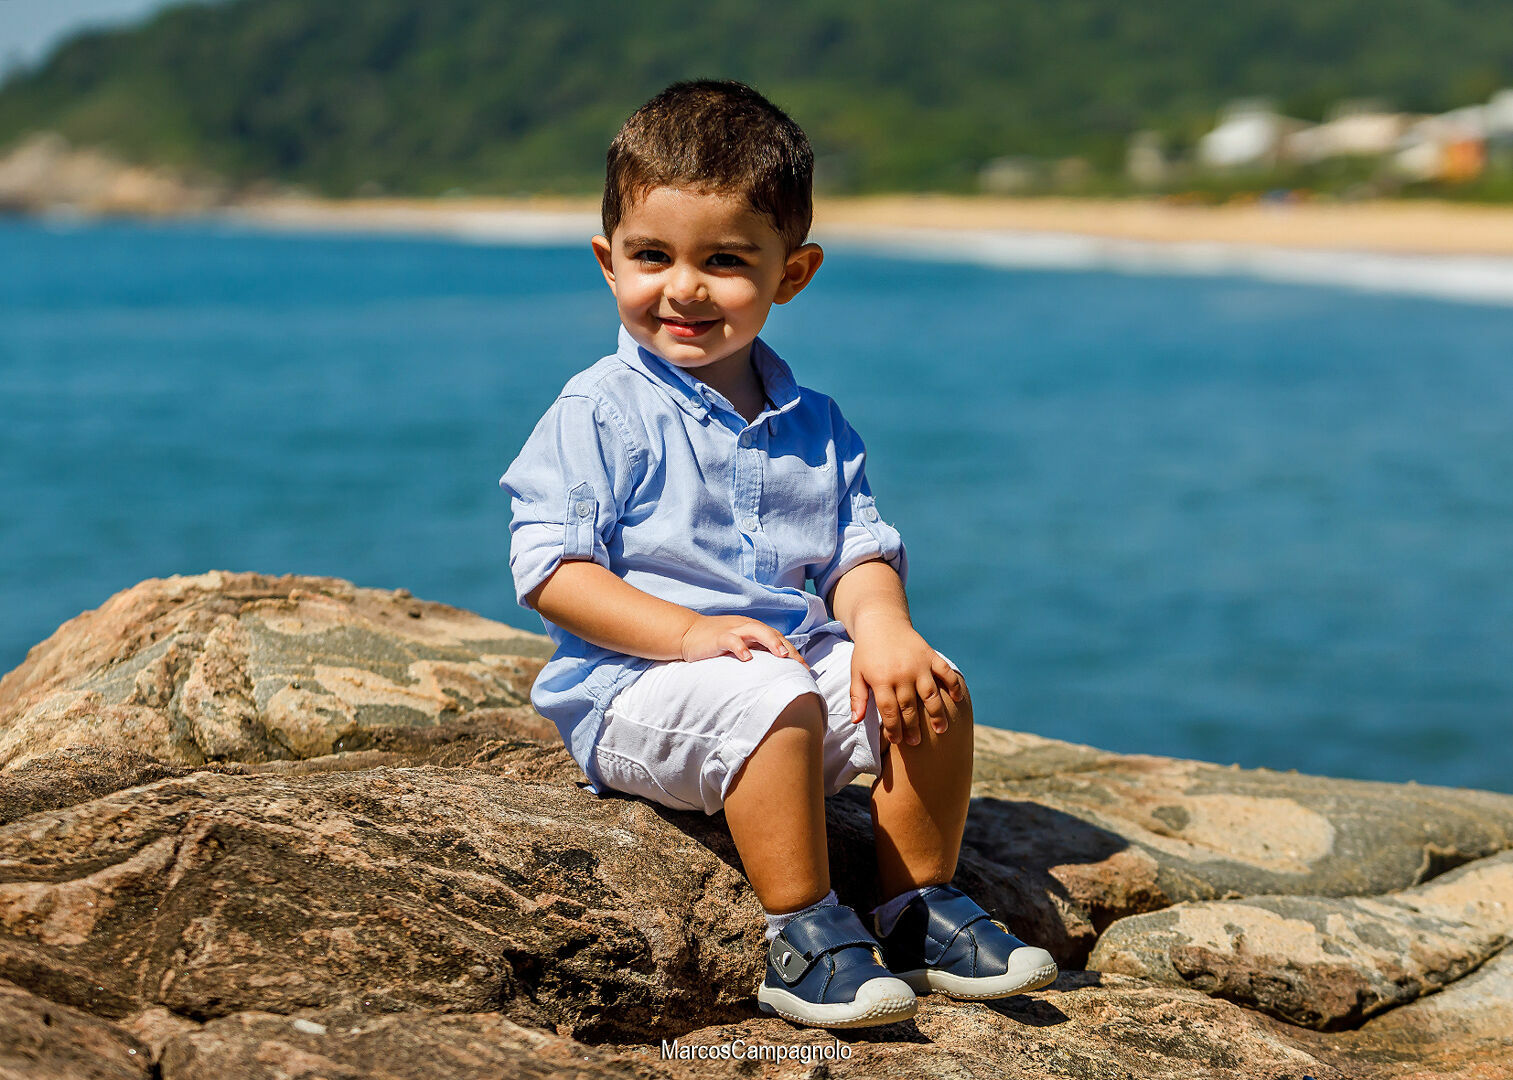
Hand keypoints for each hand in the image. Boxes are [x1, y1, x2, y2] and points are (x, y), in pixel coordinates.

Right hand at [680, 615, 805, 665]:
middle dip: (788, 649)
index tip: (805, 668)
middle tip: (800, 665)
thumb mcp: (739, 645)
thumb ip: (754, 652)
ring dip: (771, 642)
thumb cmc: (715, 642)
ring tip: (782, 656)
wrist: (687, 633)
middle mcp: (746, 626)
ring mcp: (733, 630)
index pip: (778, 638)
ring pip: (757, 631)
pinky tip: (747, 658)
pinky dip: (740, 647)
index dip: (792, 652)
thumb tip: (773, 671)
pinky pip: (731, 639)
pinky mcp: (718, 637)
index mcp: (753, 630)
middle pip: (772, 633)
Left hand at [849, 627, 964, 745]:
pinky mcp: (930, 655)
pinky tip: (957, 699)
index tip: (897, 741)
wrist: (881, 622)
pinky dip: (953, 685)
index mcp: (881, 679)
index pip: (889, 711)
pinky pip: (945, 672)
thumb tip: (855, 721)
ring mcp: (919, 664)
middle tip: (916, 742)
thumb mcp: (857, 672)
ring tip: (940, 730)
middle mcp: (902, 673)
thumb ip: (857, 697)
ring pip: (930, 694)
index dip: (893, 729)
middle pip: (910, 707)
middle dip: (913, 727)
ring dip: (936, 713)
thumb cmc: (867, 652)